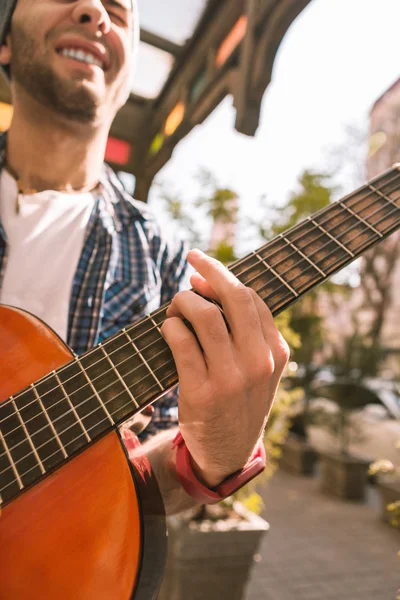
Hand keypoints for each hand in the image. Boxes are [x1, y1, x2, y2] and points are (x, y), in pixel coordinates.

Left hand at [161, 249, 288, 487]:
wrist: (228, 453)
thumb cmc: (240, 401)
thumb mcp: (260, 370)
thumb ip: (248, 333)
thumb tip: (209, 284)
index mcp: (277, 353)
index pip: (254, 299)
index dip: (225, 277)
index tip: (204, 270)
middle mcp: (259, 363)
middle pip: (234, 298)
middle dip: (210, 270)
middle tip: (192, 260)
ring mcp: (231, 378)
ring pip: (205, 315)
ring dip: (184, 300)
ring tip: (176, 306)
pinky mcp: (201, 392)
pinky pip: (181, 341)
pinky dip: (170, 326)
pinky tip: (169, 328)